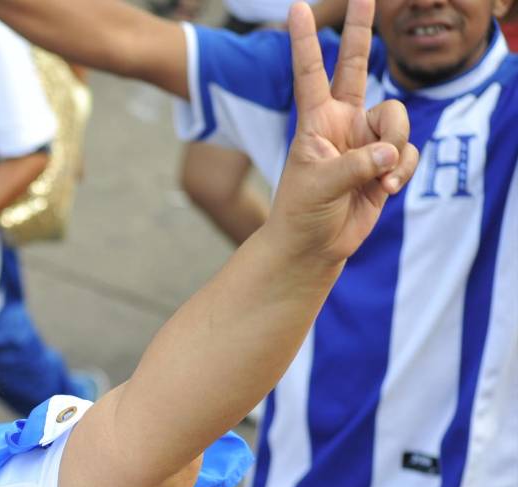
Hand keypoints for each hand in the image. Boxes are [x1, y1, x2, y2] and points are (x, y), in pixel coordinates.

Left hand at [263, 0, 418, 266]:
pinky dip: (401, 170)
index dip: (305, 40)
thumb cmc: (302, 213)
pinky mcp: (385, 160)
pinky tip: (385, 188)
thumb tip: (390, 151)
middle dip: (363, 30)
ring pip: (397, 120)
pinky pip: (407, 151)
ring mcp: (365, 139)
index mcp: (315, 121)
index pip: (310, 72)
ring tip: (379, 179)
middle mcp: (342, 122)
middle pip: (358, 66)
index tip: (294, 7)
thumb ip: (356, 164)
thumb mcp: (320, 186)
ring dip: (395, 149)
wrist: (314, 245)